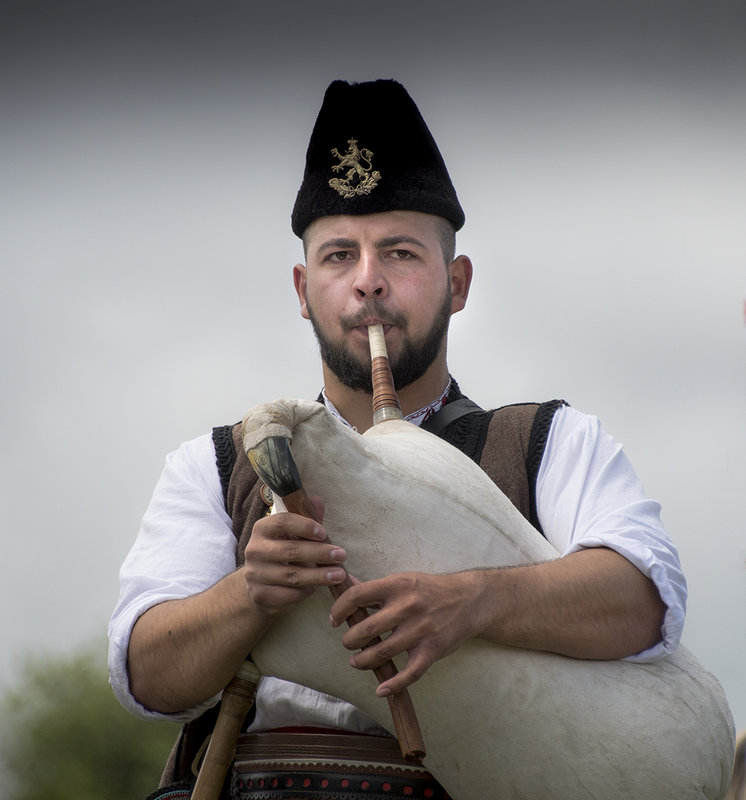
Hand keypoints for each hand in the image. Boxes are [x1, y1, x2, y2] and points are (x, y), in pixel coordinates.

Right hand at [243, 497, 348, 617]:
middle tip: (341, 555)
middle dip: (319, 553)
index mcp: (262, 528)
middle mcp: (254, 550)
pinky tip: (317, 588)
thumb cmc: (283, 551)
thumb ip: (307, 519)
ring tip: (339, 574)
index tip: (324, 533)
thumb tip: (318, 501)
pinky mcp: (260, 595)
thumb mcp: (294, 533)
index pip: (282, 522)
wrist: (261, 583)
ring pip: (291, 575)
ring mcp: (255, 574)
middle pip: (289, 550)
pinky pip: (288, 594)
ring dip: (319, 575)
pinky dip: (306, 591)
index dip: (304, 526)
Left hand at [329, 571, 481, 695]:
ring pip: (382, 653)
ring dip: (363, 661)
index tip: (335, 619)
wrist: (469, 599)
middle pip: (366, 629)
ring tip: (356, 661)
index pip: (357, 596)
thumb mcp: (403, 580)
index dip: (339, 609)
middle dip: (349, 641)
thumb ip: (374, 587)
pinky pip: (410, 673)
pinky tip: (381, 689)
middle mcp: (407, 607)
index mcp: (397, 585)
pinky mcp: (432, 650)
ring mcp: (420, 630)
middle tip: (348, 643)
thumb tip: (345, 583)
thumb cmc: (430, 589)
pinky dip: (393, 685)